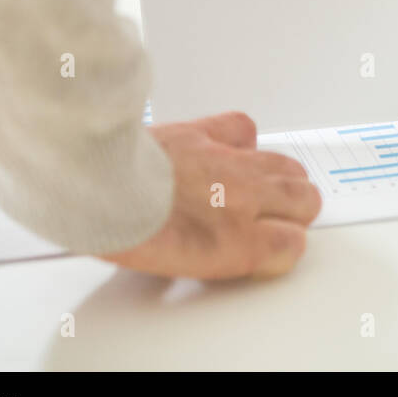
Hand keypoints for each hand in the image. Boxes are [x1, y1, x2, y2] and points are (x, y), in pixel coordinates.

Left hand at [103, 111, 321, 278]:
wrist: (92, 185)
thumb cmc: (119, 229)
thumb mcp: (172, 267)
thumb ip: (215, 255)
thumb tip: (226, 250)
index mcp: (236, 244)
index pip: (292, 245)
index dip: (282, 247)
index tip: (268, 249)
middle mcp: (244, 201)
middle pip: (305, 201)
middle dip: (294, 211)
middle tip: (275, 218)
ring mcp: (230, 163)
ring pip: (288, 166)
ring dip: (282, 178)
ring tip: (265, 187)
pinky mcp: (206, 133)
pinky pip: (244, 129)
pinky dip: (242, 140)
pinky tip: (231, 151)